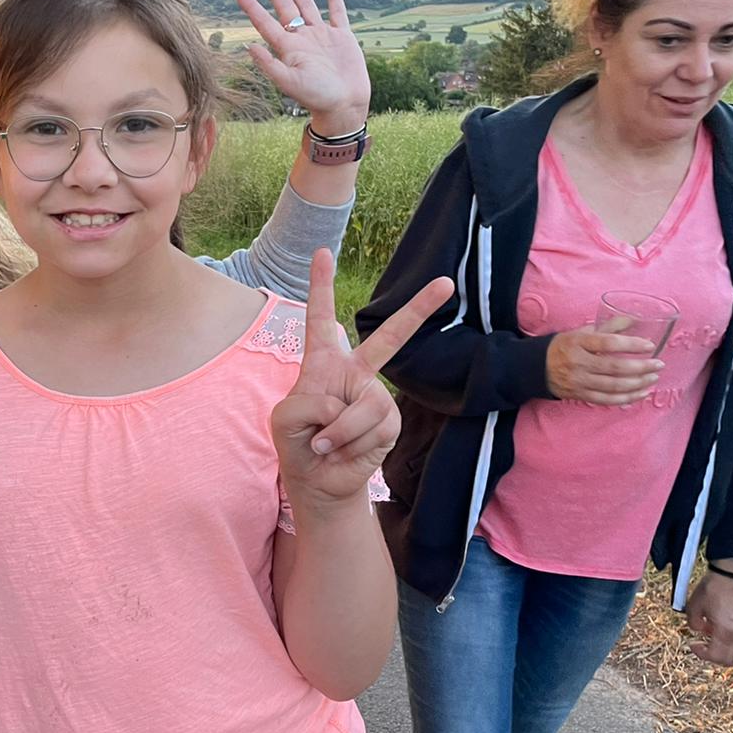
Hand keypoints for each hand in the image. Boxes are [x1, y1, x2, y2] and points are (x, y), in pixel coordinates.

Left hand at [235, 0, 368, 132]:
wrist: (344, 105)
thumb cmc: (316, 97)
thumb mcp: (289, 82)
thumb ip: (269, 64)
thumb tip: (248, 45)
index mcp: (288, 48)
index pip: (265, 21)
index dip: (251, 6)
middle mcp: (302, 39)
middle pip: (285, 7)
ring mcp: (322, 36)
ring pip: (307, 5)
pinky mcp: (342, 37)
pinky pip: (338, 12)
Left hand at [271, 249, 452, 505]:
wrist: (317, 481)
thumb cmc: (297, 444)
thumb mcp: (285, 419)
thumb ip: (307, 404)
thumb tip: (344, 406)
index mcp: (322, 363)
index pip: (321, 319)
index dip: (321, 287)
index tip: (322, 252)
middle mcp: (355, 374)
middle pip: (389, 337)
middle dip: (419, 309)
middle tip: (447, 283)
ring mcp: (375, 396)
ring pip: (365, 403)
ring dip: (337, 431)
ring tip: (324, 445)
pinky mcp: (390, 422)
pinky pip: (373, 427)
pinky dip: (350, 444)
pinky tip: (342, 453)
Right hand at [545, 323, 662, 404]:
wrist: (536, 368)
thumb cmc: (563, 347)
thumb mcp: (581, 332)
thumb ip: (607, 327)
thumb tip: (633, 319)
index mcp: (578, 342)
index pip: (608, 343)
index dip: (630, 344)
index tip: (649, 345)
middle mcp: (578, 363)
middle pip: (614, 367)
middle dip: (641, 367)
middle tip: (658, 364)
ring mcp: (578, 381)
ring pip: (613, 386)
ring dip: (637, 384)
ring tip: (653, 378)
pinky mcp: (580, 395)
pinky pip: (607, 400)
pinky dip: (626, 398)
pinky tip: (641, 393)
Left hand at [684, 571, 732, 665]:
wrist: (732, 574)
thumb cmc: (712, 588)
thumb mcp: (694, 606)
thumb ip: (693, 623)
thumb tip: (698, 631)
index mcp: (725, 630)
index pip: (716, 656)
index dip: (702, 654)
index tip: (692, 644)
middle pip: (730, 660)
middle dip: (714, 657)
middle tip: (702, 646)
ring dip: (724, 650)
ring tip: (711, 635)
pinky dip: (731, 642)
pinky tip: (719, 628)